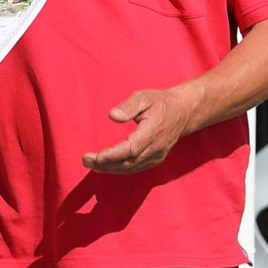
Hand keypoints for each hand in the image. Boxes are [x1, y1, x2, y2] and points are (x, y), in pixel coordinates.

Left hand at [83, 85, 205, 173]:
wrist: (182, 112)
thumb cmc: (160, 103)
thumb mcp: (143, 97)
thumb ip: (127, 107)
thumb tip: (112, 116)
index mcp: (152, 132)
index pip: (131, 149)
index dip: (113, 155)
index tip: (96, 157)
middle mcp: (155, 148)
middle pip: (128, 163)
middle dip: (105, 164)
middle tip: (85, 160)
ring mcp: (156, 156)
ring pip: (130, 169)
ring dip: (109, 169)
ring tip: (90, 164)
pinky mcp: (155, 160)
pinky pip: (135, 169)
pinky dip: (119, 169)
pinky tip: (105, 165)